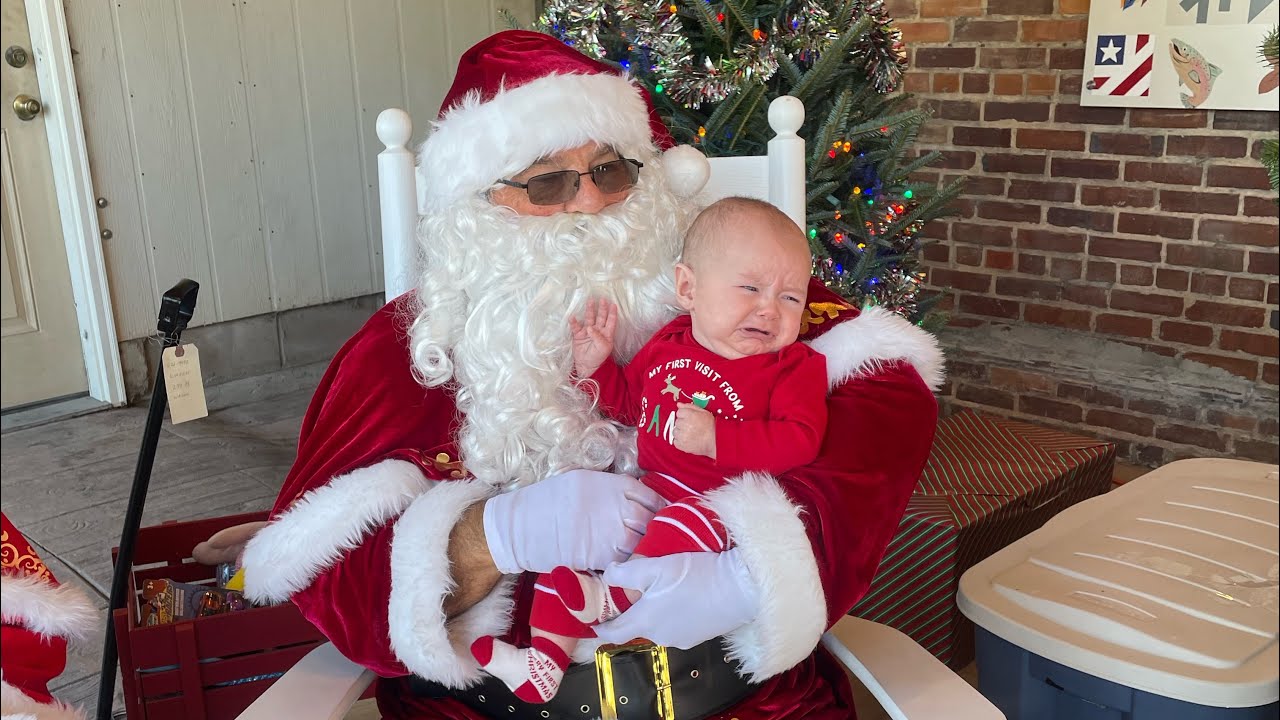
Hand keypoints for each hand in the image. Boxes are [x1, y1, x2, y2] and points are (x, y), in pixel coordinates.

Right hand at [482, 470, 664, 573]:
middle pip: (647, 520)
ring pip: (638, 542)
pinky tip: (629, 563)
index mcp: (607, 484)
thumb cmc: (546, 502)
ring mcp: (604, 531)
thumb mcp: (579, 481)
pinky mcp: (595, 556)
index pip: (647, 495)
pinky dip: (628, 562)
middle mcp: (610, 505)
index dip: (659, 506)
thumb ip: (608, 488)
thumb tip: (634, 500)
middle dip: (655, 529)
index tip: (663, 515)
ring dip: (644, 548)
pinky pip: (622, 560)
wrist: (518, 526)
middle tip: (659, 537)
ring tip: (647, 553)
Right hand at [569, 298, 617, 377]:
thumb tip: (590, 328)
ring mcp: (587, 331)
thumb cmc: (598, 357)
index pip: (611, 321)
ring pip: (589, 318)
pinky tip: (572, 317)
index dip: (612, 313)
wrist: (586, 366)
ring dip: (589, 310)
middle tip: (602, 299)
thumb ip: (598, 337)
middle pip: (600, 316)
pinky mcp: (578, 334)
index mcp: (607, 333)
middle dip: (602, 308)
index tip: (613, 304)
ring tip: (589, 301)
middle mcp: (598, 330)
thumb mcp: (603, 348)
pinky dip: (574, 322)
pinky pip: (576, 326)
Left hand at [594, 550, 758, 649]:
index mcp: (644, 622)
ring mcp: (681, 639)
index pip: (613, 633)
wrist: (741, 589)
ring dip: (654, 613)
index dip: (600, 628)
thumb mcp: (654, 567)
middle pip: (636, 628)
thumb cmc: (694, 576)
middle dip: (631, 614)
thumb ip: (625, 574)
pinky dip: (673, 615)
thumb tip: (607, 576)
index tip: (594, 621)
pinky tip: (683, 598)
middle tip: (630, 593)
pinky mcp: (700, 636)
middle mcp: (660, 637)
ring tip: (660, 591)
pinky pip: (677, 626)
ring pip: (658, 626)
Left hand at [673, 403, 715, 458]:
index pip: (679, 412)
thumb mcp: (704, 412)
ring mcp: (682, 435)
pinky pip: (675, 441)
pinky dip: (680, 441)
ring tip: (691, 434)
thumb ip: (690, 407)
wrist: (715, 442)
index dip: (685, 416)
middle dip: (683, 424)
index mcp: (689, 414)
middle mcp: (684, 424)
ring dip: (681, 432)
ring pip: (675, 431)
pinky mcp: (681, 445)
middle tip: (692, 427)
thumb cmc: (712, 428)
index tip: (690, 419)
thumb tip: (679, 404)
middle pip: (677, 422)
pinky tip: (688, 440)